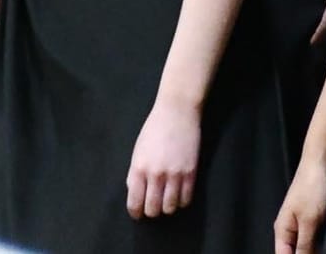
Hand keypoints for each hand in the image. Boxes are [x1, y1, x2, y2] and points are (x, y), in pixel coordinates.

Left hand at [126, 98, 200, 219]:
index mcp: (138, 169)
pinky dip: (182, 201)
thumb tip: (135, 192)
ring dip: (168, 207)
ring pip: (170, 208)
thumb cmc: (154, 129)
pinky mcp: (191, 172)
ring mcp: (174, 174)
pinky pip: (186, 199)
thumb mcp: (138, 150)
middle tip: (154, 204)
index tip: (139, 213)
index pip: (135, 203)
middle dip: (152, 211)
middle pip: (153, 210)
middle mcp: (155, 175)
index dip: (136, 213)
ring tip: (168, 198)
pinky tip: (179, 193)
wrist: (177, 111)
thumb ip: (134, 173)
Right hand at [273, 156, 325, 252]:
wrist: (320, 162)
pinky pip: (314, 239)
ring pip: (306, 248)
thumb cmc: (312, 188)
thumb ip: (304, 246)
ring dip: (316, 250)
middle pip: (295, 253)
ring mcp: (301, 224)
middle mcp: (289, 230)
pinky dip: (321, 243)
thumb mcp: (309, 221)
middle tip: (323, 250)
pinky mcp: (312, 219)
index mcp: (282, 231)